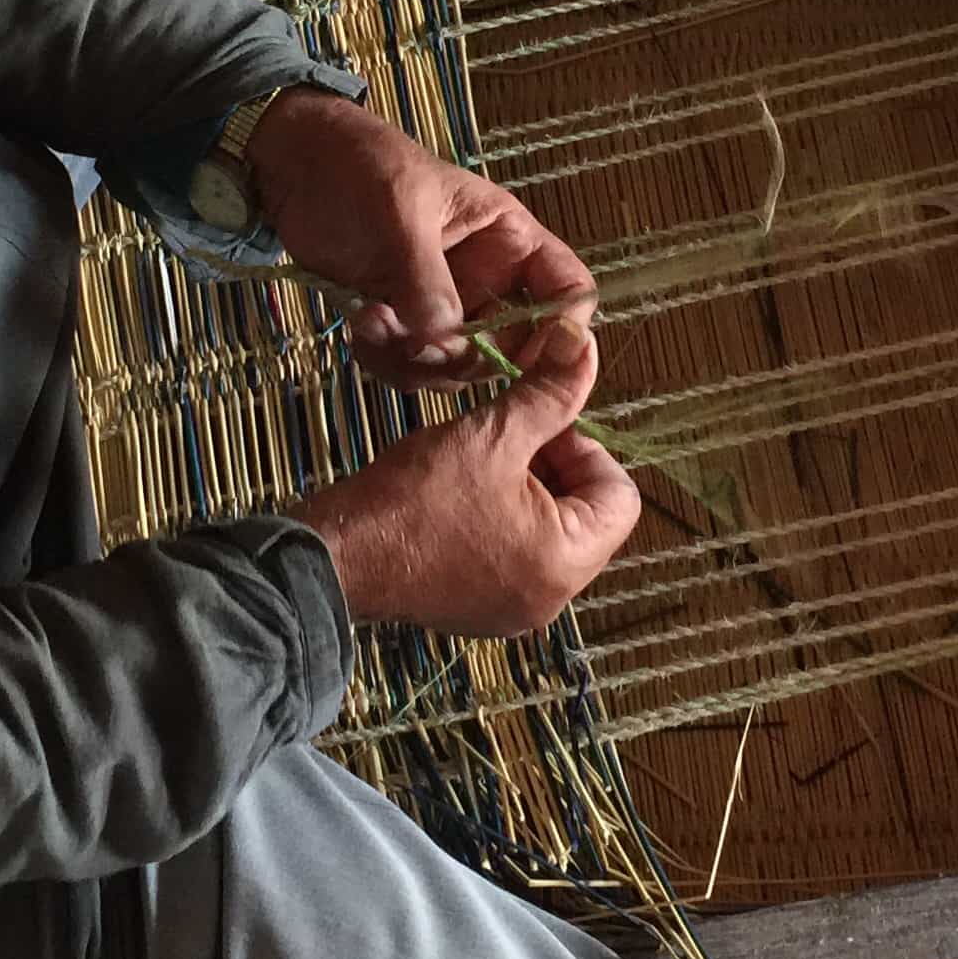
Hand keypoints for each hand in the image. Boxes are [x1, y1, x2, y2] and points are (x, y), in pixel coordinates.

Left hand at [246, 89, 596, 385]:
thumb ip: (424, 275)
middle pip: (510, 347)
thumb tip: (443, 341)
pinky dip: (383, 359)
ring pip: (454, 367)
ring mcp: (445, 306)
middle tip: (417, 341)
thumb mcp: (400, 208)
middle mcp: (487, 279)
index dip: (564, 329)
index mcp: (508, 239)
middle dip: (463, 355)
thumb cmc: (362, 164)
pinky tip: (357, 325)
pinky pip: (410, 367)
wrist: (297, 167)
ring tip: (369, 321)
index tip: (528, 352)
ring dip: (413, 360)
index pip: (566, 290)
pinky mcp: (403, 324)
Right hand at [285, 320, 638, 633]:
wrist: (337, 557)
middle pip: (588, 519)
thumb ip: (549, 394)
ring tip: (479, 463)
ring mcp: (514, 611)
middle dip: (556, 469)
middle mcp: (550, 599)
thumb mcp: (490, 434)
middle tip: (507, 439)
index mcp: (566, 563)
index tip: (540, 426)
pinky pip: (515, 559)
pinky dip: (501, 523)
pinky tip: (460, 496)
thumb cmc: (415, 500)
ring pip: (549, 536)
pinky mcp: (479, 611)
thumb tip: (585, 347)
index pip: (621, 497)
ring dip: (527, 492)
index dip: (586, 448)